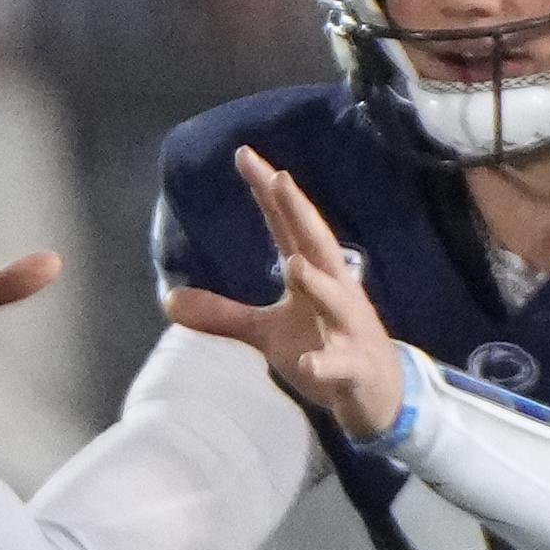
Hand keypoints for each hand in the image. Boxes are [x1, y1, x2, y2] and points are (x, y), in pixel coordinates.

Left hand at [165, 146, 410, 440]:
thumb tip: (169, 299)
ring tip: (292, 266)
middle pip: (317, 246)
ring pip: (335, 301)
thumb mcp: (268, 332)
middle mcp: (335, 291)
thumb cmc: (326, 348)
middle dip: (301, 213)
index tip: (244, 155)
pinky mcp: (355, 368)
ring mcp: (348, 329)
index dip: (269, 192)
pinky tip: (309, 364)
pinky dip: (326, 364)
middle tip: (280, 178)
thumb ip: (223, 314)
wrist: (380, 394)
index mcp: (313, 275)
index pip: (288, 226)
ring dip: (317, 284)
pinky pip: (340, 365)